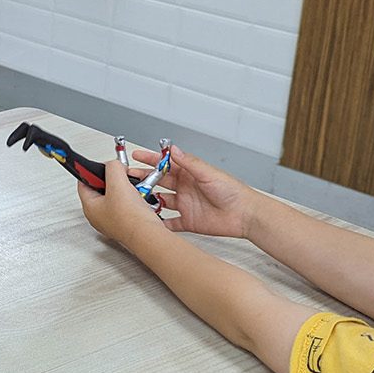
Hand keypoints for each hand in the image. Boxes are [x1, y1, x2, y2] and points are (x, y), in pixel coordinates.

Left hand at [78, 160, 166, 248]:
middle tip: (121, 176)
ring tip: (133, 186)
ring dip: (126, 188)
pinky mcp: (126, 223)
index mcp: (89, 207)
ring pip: (117, 197)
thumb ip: (112, 168)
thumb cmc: (130, 219)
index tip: (104, 166)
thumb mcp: (117, 182)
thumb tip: (113, 164)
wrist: (148, 236)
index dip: (93, 171)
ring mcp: (113, 221)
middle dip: (113, 179)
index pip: (83, 182)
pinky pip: (128, 205)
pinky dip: (135, 198)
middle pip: (102, 189)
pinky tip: (141, 197)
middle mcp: (99, 216)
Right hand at [129, 144, 259, 238]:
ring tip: (135, 199)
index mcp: (189, 174)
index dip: (150, 159)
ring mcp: (185, 205)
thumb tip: (173, 149)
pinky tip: (151, 222)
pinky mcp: (188, 221)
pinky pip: (169, 222)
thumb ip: (189, 162)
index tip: (137, 155)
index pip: (165, 165)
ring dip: (149, 200)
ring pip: (160, 201)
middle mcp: (185, 188)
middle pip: (159, 182)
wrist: (245, 214)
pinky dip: (160, 223)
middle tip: (129, 178)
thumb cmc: (232, 192)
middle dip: (143, 179)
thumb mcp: (208, 173)